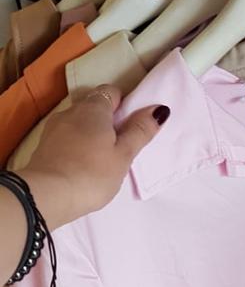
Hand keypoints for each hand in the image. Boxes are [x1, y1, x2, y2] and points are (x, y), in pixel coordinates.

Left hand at [19, 85, 169, 231]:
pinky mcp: (44, 145)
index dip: (124, 104)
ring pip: (77, 121)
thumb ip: (140, 131)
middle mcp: (71, 110)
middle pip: (93, 105)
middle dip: (107, 118)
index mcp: (94, 108)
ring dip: (89, 132)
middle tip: (120, 143)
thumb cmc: (92, 174)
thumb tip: (159, 109)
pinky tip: (81, 163)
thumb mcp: (123, 156)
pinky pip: (65, 136)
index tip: (131, 125)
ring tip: (100, 156)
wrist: (47, 195)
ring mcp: (54, 127)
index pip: (111, 91)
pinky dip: (75, 144)